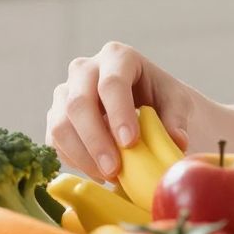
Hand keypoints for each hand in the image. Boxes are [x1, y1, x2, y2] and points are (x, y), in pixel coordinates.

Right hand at [45, 41, 196, 182]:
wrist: (148, 106)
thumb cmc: (163, 101)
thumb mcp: (178, 103)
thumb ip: (177, 119)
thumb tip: (176, 140)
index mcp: (117, 57)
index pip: (112, 83)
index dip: (118, 113)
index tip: (130, 142)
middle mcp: (85, 69)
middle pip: (78, 103)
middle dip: (95, 140)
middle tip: (114, 170)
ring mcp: (66, 92)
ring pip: (60, 124)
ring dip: (82, 156)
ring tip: (109, 176)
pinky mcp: (56, 116)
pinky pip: (55, 142)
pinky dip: (74, 161)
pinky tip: (98, 172)